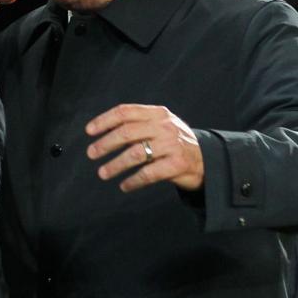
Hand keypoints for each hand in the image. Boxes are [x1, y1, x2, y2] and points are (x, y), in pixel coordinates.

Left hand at [85, 104, 203, 192]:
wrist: (207, 160)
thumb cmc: (175, 143)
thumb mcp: (161, 125)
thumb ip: (139, 125)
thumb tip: (104, 134)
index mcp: (158, 113)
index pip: (125, 112)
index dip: (104, 120)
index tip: (89, 131)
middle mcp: (165, 126)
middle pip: (127, 132)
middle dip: (105, 144)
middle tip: (92, 154)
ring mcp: (172, 145)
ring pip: (135, 154)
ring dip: (115, 165)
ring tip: (103, 173)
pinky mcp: (176, 164)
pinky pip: (148, 174)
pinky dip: (133, 181)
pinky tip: (124, 185)